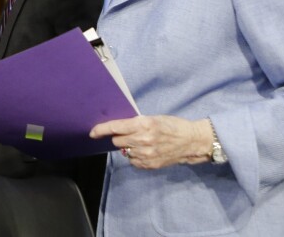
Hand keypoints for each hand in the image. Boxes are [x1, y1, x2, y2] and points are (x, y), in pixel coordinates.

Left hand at [89, 115, 213, 169]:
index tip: (92, 132)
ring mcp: (146, 154)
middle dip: (120, 137)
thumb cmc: (172, 126)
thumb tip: (117, 129)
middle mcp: (143, 140)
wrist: (190, 141)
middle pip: (117, 141)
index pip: (116, 128)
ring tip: (143, 143)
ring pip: (124, 151)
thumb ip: (135, 124)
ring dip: (129, 147)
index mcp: (144, 125)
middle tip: (131, 134)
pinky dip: (136, 156)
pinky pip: (132, 161)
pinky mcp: (149, 165)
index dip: (101, 130)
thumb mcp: (153, 118)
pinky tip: (147, 151)